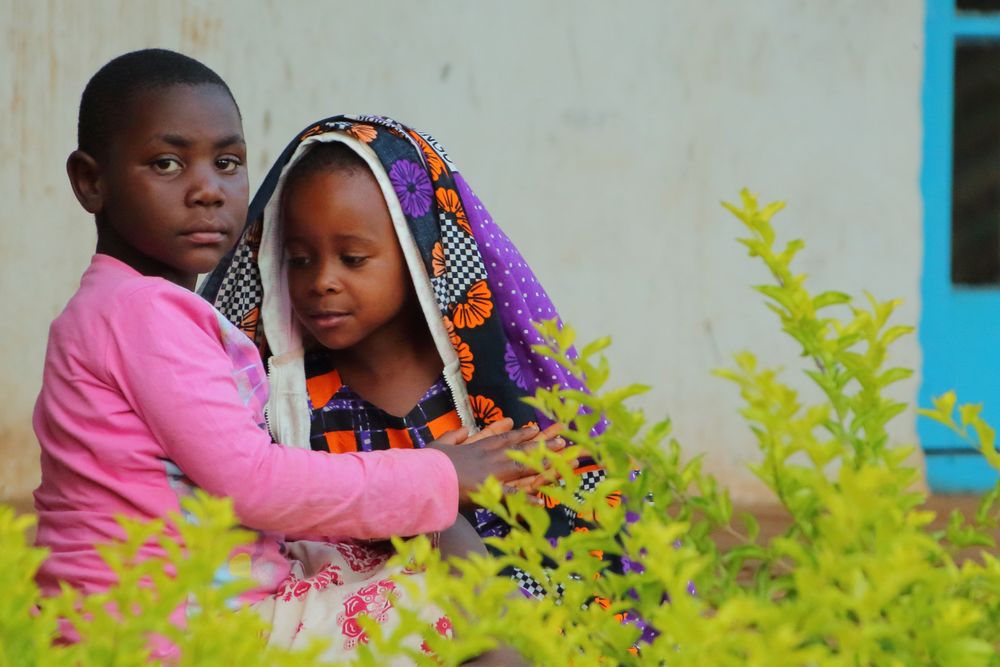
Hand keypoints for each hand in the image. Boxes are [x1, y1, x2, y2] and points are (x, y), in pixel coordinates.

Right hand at [427, 424, 564, 508]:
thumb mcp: (440, 444)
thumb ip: (455, 436)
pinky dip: (525, 500)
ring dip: (544, 464)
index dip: (521, 434)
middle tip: (563, 441)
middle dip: (542, 445)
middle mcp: (489, 457)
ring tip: (565, 462)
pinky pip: (511, 496)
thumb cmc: (429, 462)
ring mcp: (490, 473)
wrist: (424, 476)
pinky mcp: (487, 490)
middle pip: (520, 449)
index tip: (535, 430)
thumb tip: (464, 429)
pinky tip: (541, 502)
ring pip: (523, 467)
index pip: (504, 439)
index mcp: (477, 447)